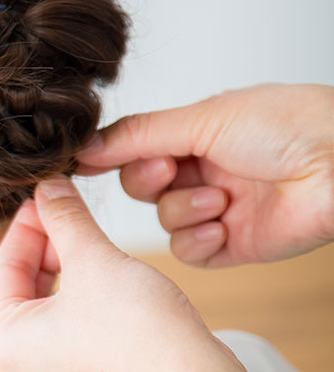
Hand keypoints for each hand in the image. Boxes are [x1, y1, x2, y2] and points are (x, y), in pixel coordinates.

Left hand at [0, 177, 265, 371]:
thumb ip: (64, 219)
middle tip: (65, 214)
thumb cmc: (139, 330)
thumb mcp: (94, 258)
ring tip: (86, 243)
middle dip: (45, 251)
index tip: (44, 197)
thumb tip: (48, 188)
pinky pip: (67, 338)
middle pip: (21, 293)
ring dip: (64, 276)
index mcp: (3, 344)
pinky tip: (102, 281)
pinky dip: (78, 307)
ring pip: (45, 315)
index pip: (2, 269)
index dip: (26, 226)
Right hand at [76, 83, 333, 267]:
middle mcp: (207, 172)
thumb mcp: (201, 118)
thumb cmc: (288, 126)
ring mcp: (221, 210)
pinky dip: (198, 240)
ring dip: (184, 209)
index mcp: (198, 135)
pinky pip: (190, 252)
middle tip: (171, 171)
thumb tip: (82, 147)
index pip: (135, 149)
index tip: (85, 163)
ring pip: (164, 220)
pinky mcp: (236, 245)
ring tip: (220, 198)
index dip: (116, 156)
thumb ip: (136, 135)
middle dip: (150, 180)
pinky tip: (222, 226)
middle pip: (142, 187)